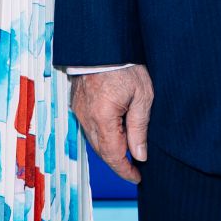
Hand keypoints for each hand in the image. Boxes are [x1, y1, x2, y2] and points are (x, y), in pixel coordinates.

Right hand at [71, 66, 154, 182]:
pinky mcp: (77, 103)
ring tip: (127, 153)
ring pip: (94, 141)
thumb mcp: (142, 96)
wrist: (104, 43)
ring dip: (109, 150)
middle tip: (135, 170)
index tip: (137, 177)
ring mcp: (79, 110)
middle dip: (118, 163)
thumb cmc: (126, 65)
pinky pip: (89, 128)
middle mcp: (86, 117)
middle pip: (101, 151)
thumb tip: (139, 155)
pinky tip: (114, 135)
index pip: (113, 155)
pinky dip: (102, 137)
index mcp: (103, 117)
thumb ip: (139, 128)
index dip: (125, 170)